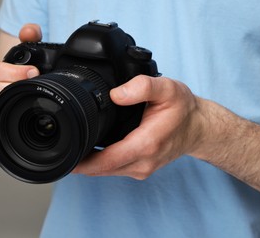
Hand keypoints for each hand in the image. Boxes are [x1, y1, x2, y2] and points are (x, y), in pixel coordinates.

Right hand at [0, 24, 41, 145]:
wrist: (19, 95)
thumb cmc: (21, 77)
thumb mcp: (27, 56)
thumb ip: (30, 38)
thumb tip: (31, 30)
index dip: (11, 71)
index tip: (33, 72)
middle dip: (7, 89)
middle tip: (29, 88)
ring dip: (0, 113)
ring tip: (20, 107)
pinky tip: (8, 133)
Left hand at [73, 75, 202, 179]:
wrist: (198, 127)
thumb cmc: (183, 110)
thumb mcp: (167, 89)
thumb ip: (142, 87)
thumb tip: (115, 94)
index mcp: (145, 145)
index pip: (104, 162)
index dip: (80, 162)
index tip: (63, 154)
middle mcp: (142, 162)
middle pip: (100, 169)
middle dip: (79, 163)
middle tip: (61, 147)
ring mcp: (142, 169)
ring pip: (106, 171)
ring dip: (88, 164)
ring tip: (73, 147)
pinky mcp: (141, 168)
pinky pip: (114, 169)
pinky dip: (100, 163)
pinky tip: (91, 151)